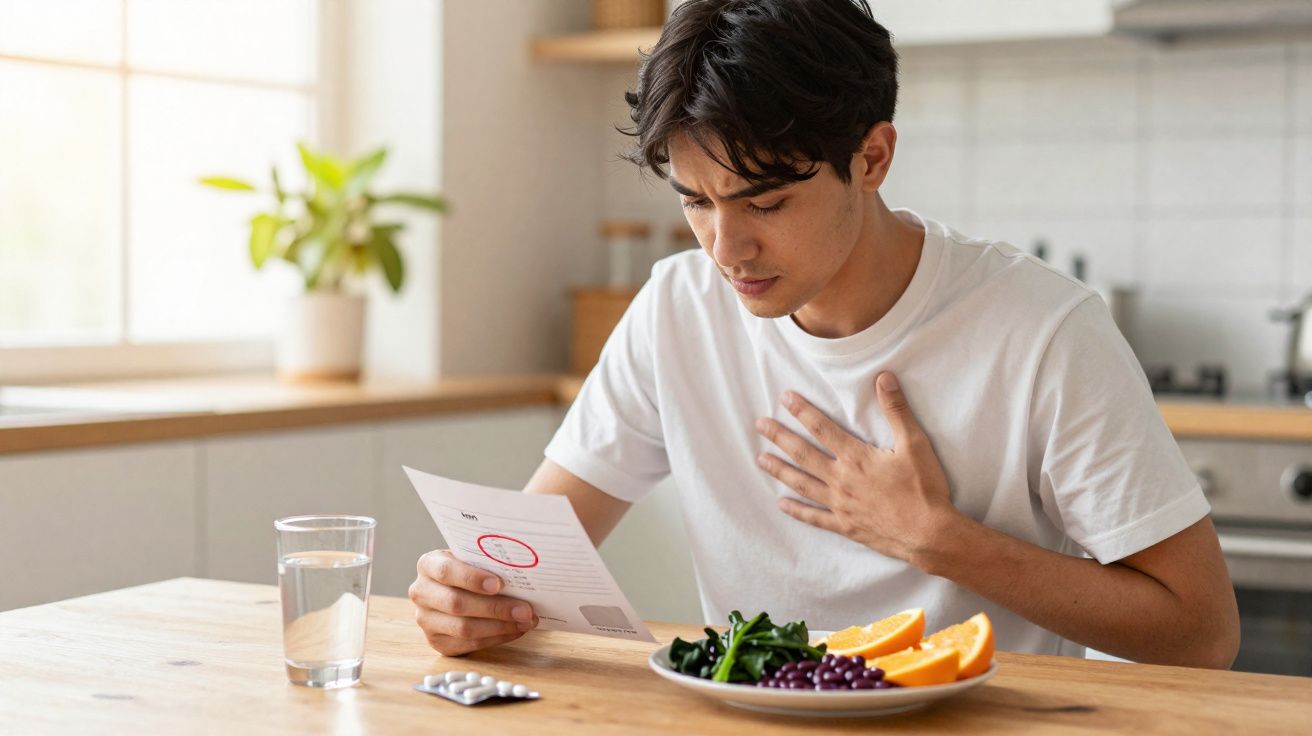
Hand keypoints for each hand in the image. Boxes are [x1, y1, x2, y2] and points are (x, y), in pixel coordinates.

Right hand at [409, 549, 538, 655]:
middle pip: (457, 604)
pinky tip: (515, 630)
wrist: (455, 588)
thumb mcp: (472, 558)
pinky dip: (497, 638)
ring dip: (500, 626)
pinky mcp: (436, 642)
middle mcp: (421, 593)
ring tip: (525, 621)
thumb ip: (487, 562)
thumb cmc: (470, 569)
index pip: (446, 571)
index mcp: (428, 565)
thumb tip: (520, 574)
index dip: (472, 578)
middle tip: (525, 609)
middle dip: (495, 608)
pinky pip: (469, 644)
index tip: (499, 584)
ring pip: (463, 628)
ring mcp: (426, 620)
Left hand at [753, 371, 959, 564]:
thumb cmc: (924, 488)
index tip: (783, 398)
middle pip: (803, 454)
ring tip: (760, 460)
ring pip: (802, 483)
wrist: (930, 533)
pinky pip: (814, 517)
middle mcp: (841, 480)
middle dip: (780, 437)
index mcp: (856, 458)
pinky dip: (797, 511)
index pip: (822, 428)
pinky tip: (781, 504)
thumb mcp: (915, 443)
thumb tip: (884, 378)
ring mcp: (840, 505)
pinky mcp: (845, 526)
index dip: (802, 411)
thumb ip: (896, 410)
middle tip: (759, 425)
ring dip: (780, 470)